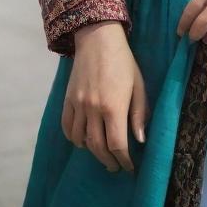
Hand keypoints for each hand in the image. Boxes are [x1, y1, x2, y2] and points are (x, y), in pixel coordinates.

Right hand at [62, 21, 148, 172]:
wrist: (98, 39)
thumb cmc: (124, 62)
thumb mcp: (138, 85)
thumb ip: (139, 114)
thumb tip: (140, 140)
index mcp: (113, 106)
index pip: (117, 145)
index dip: (124, 160)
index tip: (129, 167)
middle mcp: (93, 109)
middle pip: (98, 147)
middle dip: (108, 161)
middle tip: (115, 165)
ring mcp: (78, 105)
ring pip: (80, 140)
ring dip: (91, 152)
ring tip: (101, 153)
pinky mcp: (68, 99)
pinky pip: (67, 127)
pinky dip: (73, 138)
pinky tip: (82, 141)